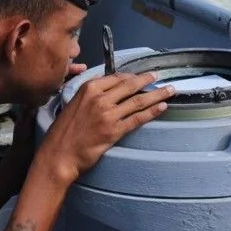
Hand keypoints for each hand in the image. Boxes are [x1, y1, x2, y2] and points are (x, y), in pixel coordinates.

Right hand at [37, 72, 172, 185]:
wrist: (60, 154)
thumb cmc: (63, 131)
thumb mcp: (73, 104)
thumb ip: (90, 95)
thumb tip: (106, 88)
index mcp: (89, 89)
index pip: (117, 78)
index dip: (133, 76)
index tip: (142, 76)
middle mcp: (100, 98)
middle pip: (130, 86)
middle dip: (148, 80)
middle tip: (160, 78)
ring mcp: (108, 115)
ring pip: (138, 101)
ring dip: (157, 95)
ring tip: (170, 91)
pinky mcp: (114, 131)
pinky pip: (138, 119)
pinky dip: (152, 112)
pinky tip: (162, 107)